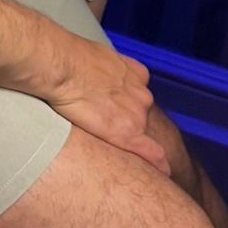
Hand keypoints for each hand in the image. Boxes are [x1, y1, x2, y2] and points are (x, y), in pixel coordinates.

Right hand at [46, 39, 168, 174]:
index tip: (118, 109)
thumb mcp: (100, 56)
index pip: (138, 95)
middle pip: (141, 114)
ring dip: (128, 135)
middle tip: (105, 122)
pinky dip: (157, 162)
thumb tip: (99, 76)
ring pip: (139, 131)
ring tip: (108, 140)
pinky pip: (150, 152)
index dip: (127, 103)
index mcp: (138, 74)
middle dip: (128, 119)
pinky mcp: (127, 134)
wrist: (64, 68)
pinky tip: (163, 171)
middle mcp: (143, 95)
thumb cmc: (73, 58)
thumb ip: (109, 70)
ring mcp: (137, 115)